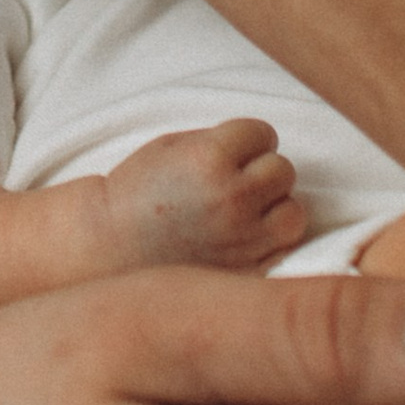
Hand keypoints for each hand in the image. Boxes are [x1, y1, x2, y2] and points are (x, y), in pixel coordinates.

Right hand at [95, 122, 305, 272]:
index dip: (247, 140)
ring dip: (275, 207)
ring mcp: (242, 240)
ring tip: (249, 209)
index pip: (263, 133)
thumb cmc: (137, 191)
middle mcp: (232, 199)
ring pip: (293, 212)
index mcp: (210, 159)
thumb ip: (220, 142)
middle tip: (238, 180)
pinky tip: (247, 234)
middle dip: (262, 170)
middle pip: (282, 170)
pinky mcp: (246, 271)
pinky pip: (283, 248)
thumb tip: (262, 146)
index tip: (231, 152)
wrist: (111, 246)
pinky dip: (270, 239)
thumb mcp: (171, 146)